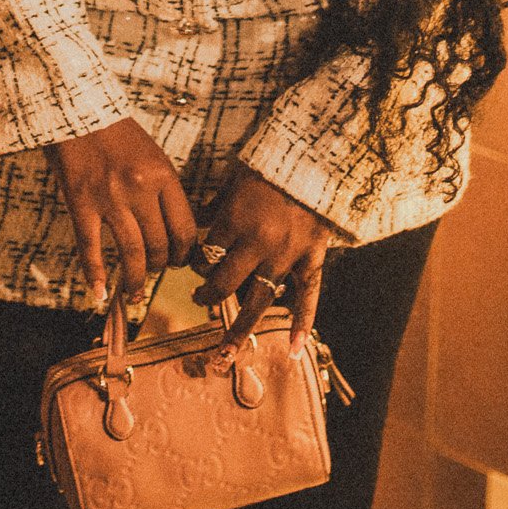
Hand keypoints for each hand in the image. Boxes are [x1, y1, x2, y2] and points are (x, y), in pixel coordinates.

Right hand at [45, 118, 196, 304]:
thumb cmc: (117, 132)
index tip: (181, 261)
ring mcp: (109, 199)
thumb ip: (164, 189)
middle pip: (159, 245)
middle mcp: (140, 190)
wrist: (76, 109)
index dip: (185, 253)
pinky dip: (95, 275)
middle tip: (157, 272)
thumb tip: (172, 229)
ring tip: (134, 293)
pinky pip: (90, 248)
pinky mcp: (81, 204)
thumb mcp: (153, 155)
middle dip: (161, 267)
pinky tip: (99, 294)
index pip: (185, 228)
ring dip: (135, 280)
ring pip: (131, 253)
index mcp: (163, 175)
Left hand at [195, 163, 336, 355]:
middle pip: (224, 283)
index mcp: (235, 221)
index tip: (195, 263)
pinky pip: (308, 297)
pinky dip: (302, 324)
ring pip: (258, 299)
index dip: (196, 263)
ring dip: (239, 327)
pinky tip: (292, 349)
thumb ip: (214, 206)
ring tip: (223, 352)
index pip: (206, 256)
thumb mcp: (233, 179)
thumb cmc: (269, 163)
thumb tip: (191, 224)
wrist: (316, 156)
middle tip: (199, 297)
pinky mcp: (312, 258)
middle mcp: (258, 244)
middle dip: (207, 294)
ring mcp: (287, 255)